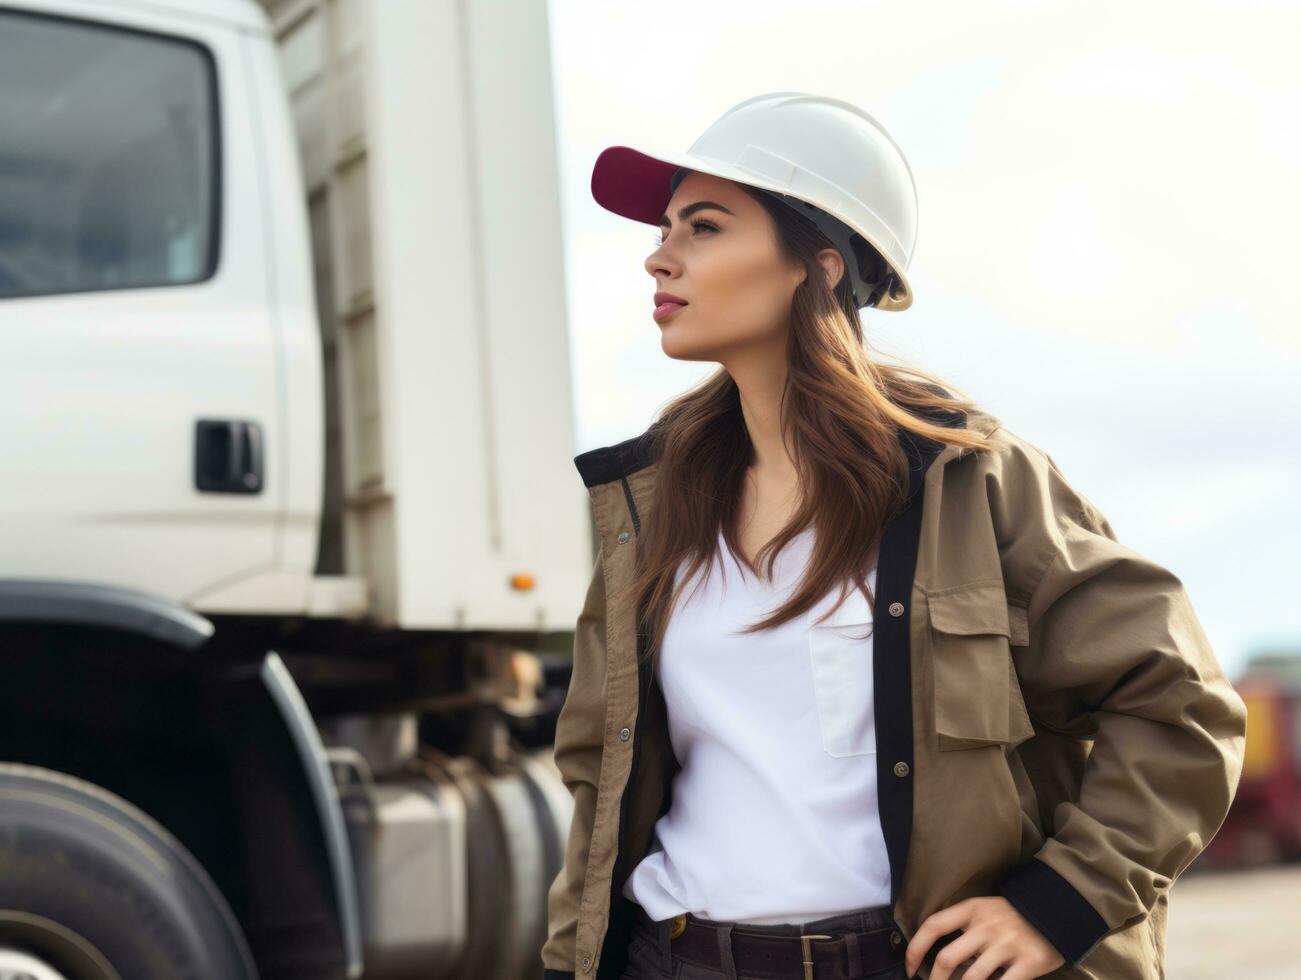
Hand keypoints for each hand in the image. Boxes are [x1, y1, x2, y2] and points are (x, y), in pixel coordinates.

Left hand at [903, 896, 1065, 978]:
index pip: (934, 926)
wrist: (1059, 909)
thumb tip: (941, 962)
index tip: (910, 969)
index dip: (916, 949)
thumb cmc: (1015, 915)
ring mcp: (1008, 944)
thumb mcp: (987, 910)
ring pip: (972, 978)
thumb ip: (965, 929)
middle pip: (948, 959)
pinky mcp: (1029, 962)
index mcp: (973, 909)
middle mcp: (987, 926)